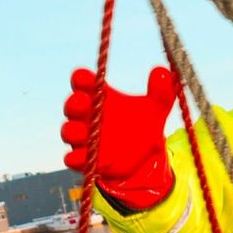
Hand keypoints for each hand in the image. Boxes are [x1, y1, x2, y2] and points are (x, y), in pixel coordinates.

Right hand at [60, 66, 177, 208]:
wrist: (146, 159)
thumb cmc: (144, 125)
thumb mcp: (157, 108)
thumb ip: (161, 91)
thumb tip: (163, 72)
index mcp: (101, 96)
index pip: (84, 81)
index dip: (83, 78)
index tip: (90, 78)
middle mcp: (88, 115)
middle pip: (72, 105)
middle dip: (74, 104)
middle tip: (84, 102)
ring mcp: (85, 138)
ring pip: (68, 131)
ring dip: (72, 131)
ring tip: (82, 132)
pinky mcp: (86, 160)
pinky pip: (72, 159)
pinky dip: (76, 159)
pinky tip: (83, 159)